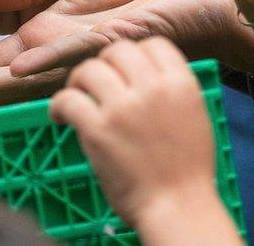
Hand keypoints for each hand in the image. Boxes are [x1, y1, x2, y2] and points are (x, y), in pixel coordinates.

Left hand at [50, 38, 240, 244]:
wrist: (178, 208)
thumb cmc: (188, 171)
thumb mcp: (195, 117)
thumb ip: (171, 91)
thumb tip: (143, 74)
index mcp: (180, 84)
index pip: (153, 44)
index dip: (135, 54)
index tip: (125, 71)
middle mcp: (152, 89)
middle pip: (117, 50)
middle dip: (104, 64)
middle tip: (96, 84)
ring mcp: (123, 108)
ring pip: (88, 70)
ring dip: (78, 82)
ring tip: (78, 99)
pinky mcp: (97, 129)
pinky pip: (67, 98)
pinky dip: (58, 105)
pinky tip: (60, 117)